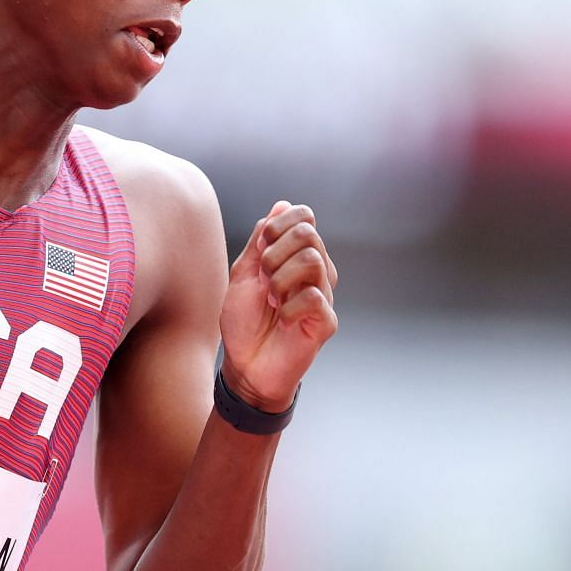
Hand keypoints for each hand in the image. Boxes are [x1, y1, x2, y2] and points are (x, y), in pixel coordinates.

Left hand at [220, 201, 338, 410]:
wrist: (246, 365)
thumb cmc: (245, 322)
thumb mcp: (244, 273)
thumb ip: (261, 240)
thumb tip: (282, 204)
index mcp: (296, 256)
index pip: (304, 217)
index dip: (280, 223)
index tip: (260, 246)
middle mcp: (316, 271)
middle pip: (308, 234)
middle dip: (274, 253)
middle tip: (263, 280)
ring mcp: (324, 295)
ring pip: (312, 260)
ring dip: (281, 279)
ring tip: (272, 300)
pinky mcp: (327, 321)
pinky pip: (314, 297)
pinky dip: (289, 307)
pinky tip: (282, 320)